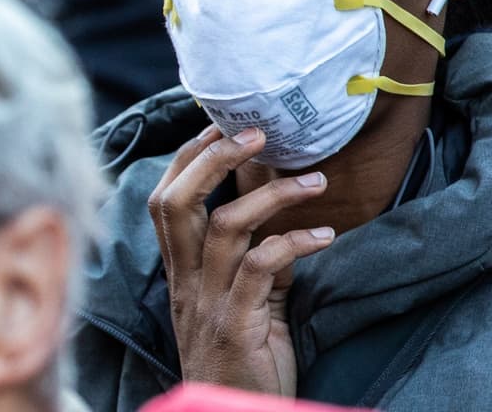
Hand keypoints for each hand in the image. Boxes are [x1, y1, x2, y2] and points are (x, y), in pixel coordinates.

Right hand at [148, 126, 334, 395]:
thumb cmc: (242, 364)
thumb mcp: (242, 306)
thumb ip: (253, 265)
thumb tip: (280, 222)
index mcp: (181, 274)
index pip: (166, 202)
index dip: (188, 158)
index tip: (222, 127)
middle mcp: (186, 282)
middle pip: (176, 202)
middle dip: (212, 158)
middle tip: (257, 135)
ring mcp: (208, 303)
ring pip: (225, 226)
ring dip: (273, 195)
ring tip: (316, 182)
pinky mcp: (237, 326)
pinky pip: (260, 268)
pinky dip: (294, 243)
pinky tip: (325, 236)